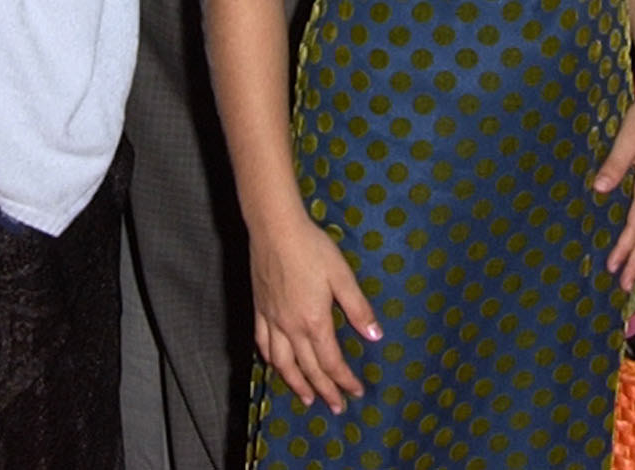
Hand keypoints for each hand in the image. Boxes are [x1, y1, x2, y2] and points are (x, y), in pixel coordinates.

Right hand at [251, 210, 378, 412]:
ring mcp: (272, 319)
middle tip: (336, 406)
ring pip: (281, 363)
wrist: (275, 228)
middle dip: (324, 390)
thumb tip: (375, 335)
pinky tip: (274, 365)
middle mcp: (290, 327)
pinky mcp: (259, 308)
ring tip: (306, 398)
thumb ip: (358, 308)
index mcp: (314, 321)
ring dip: (295, 384)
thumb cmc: (312, 248)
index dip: (344, 380)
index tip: (356, 391)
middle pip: (308, 368)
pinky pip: (262, 343)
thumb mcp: (342, 276)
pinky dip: (270, 360)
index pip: (331, 362)